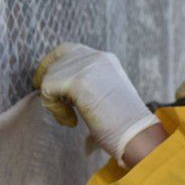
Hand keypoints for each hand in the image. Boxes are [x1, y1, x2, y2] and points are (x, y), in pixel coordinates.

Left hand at [34, 43, 157, 163]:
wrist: (136, 133)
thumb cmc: (124, 125)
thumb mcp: (107, 96)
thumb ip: (88, 86)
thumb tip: (63, 94)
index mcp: (106, 60)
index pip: (71, 51)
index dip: (55, 65)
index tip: (49, 86)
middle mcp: (96, 57)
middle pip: (57, 57)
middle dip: (48, 77)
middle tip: (52, 103)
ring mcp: (87, 66)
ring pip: (50, 75)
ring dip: (54, 100)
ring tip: (71, 118)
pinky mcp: (77, 80)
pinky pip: (48, 90)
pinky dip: (55, 109)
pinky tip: (71, 121)